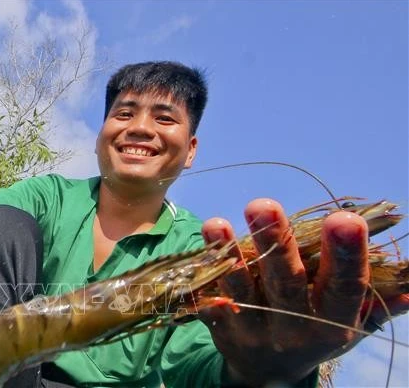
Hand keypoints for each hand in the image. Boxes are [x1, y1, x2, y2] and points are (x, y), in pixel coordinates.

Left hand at [199, 198, 370, 385]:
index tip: (345, 220)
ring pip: (239, 291)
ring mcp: (251, 329)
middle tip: (264, 205)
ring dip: (228, 257)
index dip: (346, 257)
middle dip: (276, 243)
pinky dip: (201, 278)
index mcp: (331, 323)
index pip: (343, 289)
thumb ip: (378, 302)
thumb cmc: (315, 333)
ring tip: (216, 224)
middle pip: (284, 284)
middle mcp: (291, 328)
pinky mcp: (219, 327)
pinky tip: (196, 252)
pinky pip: (208, 302)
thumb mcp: (350, 323)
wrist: (266, 373)